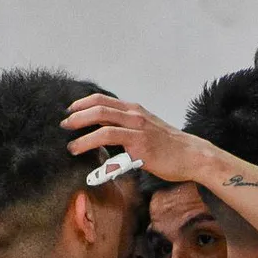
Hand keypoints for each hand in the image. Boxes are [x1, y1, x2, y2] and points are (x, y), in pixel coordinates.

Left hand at [61, 94, 213, 181]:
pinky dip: (89, 141)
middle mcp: (135, 114)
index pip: (103, 100)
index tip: (70, 113)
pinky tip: (80, 149)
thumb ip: (127, 131)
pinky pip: (107, 136)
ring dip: (79, 127)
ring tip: (69, 142)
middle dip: (76, 114)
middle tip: (64, 125)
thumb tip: (105, 137)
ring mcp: (137, 127)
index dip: (82, 104)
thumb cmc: (172, 149)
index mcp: (136, 110)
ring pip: (100, 117)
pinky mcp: (139, 142)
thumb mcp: (148, 133)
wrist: (193, 157)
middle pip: (98, 105)